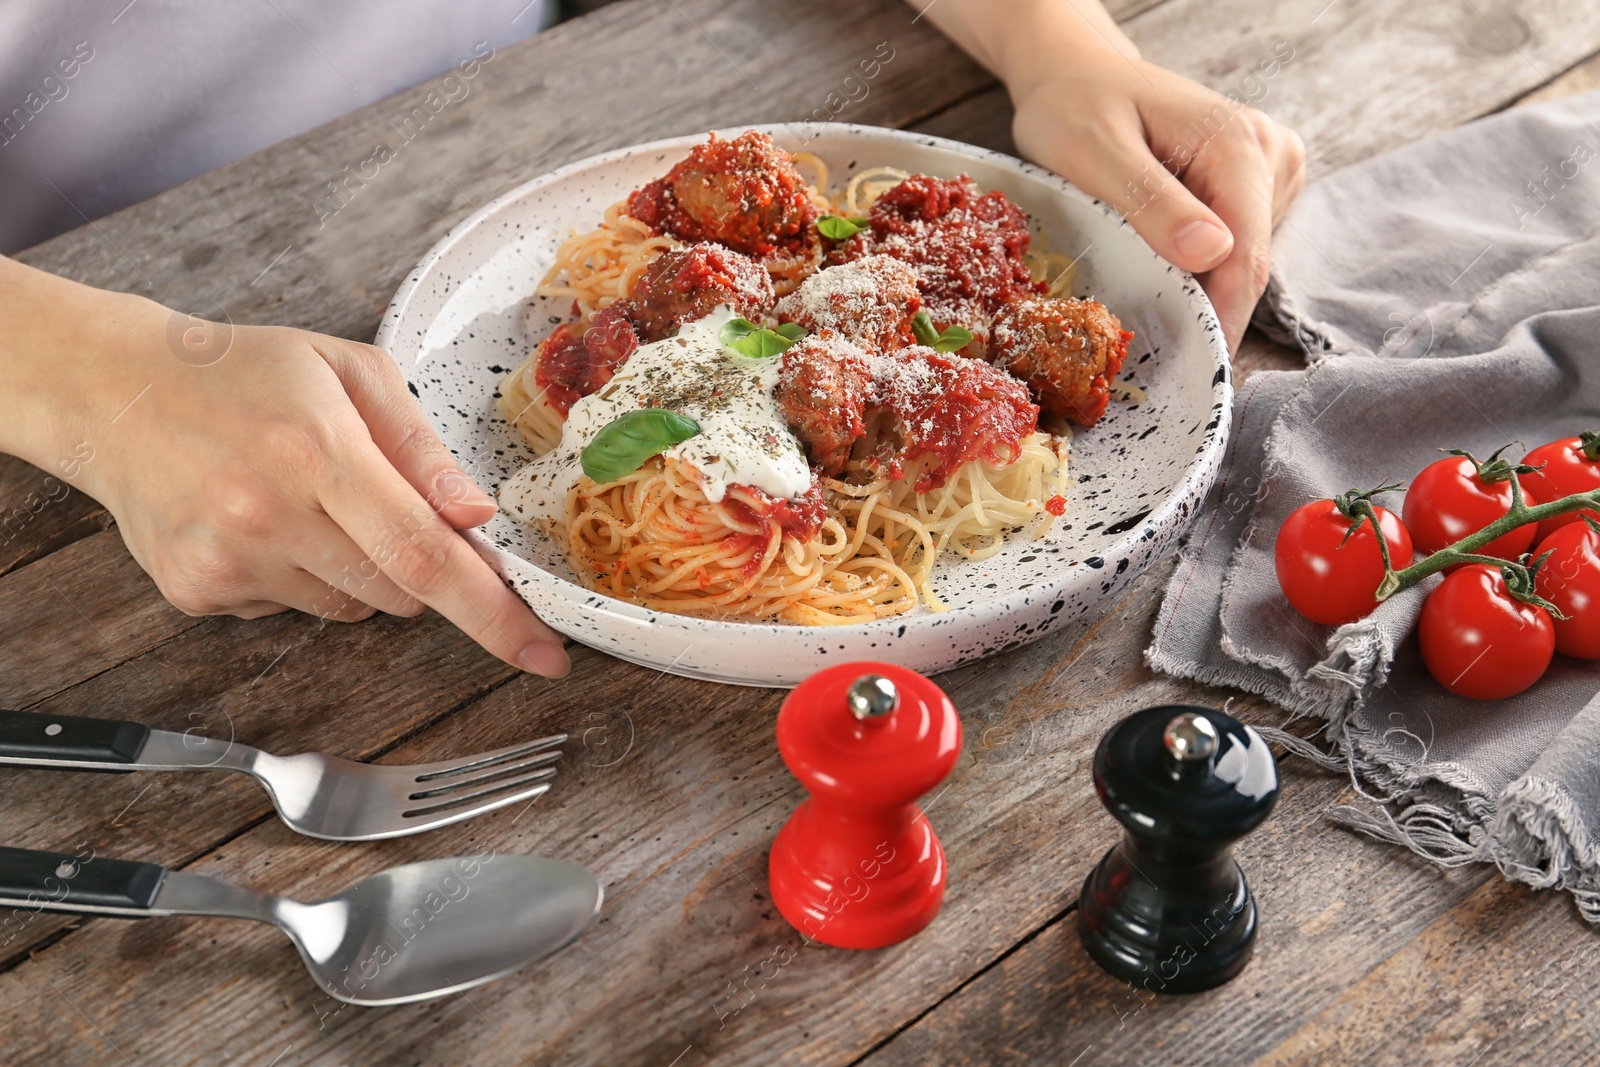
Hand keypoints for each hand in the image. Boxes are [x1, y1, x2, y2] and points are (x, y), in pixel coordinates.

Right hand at [2, 262, 568, 676]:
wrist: (112, 392)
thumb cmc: (243, 373)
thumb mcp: (349, 371)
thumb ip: (421, 446)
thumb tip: (478, 516)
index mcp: (315, 452)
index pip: (425, 555)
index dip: (493, 611)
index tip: (547, 654)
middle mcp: (266, 515)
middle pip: (400, 591)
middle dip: (420, 562)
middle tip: (380, 501)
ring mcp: (226, 563)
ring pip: (355, 607)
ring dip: (358, 568)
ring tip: (303, 498)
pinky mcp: (196, 594)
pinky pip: (296, 611)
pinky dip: (302, 577)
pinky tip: (262, 522)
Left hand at [1009, 53, 1304, 350]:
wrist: (1078, 75)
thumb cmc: (1075, 105)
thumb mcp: (1095, 152)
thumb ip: (1152, 201)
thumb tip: (1212, 253)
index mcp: (1237, 143)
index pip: (1245, 256)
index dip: (1219, 319)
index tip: (1189, 370)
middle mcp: (1267, 154)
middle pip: (1249, 264)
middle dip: (1204, 308)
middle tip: (1150, 347)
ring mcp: (1267, 170)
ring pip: (1243, 261)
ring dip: (1198, 286)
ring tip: (1141, 278)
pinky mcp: (1255, 186)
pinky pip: (1233, 247)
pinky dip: (1197, 266)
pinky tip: (1159, 255)